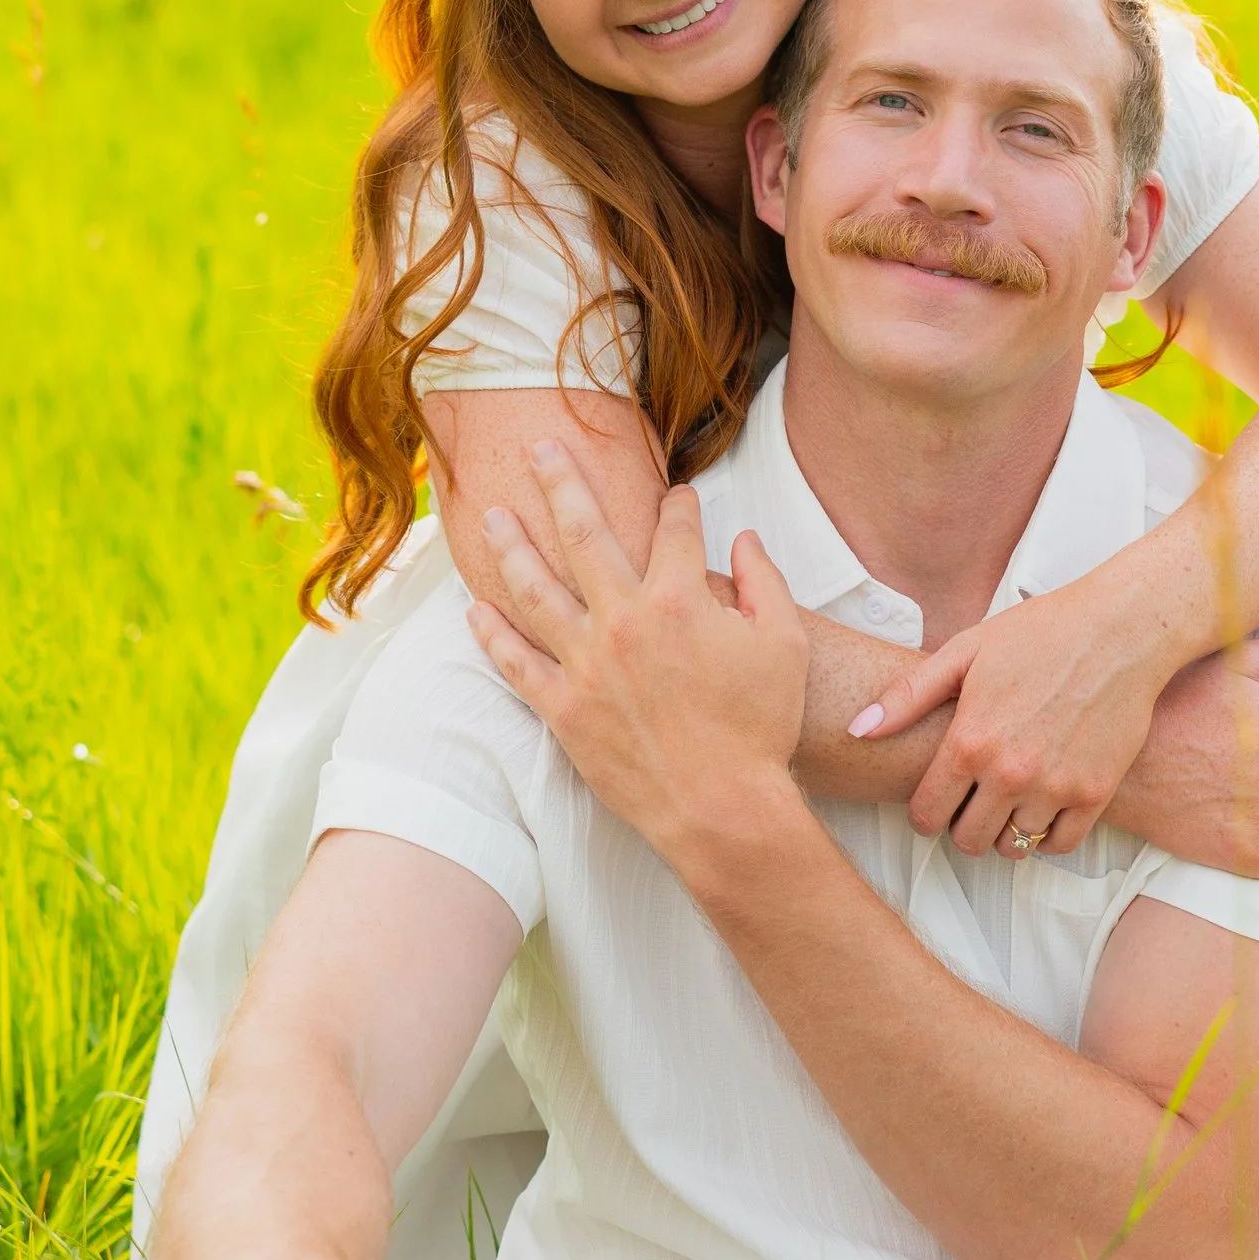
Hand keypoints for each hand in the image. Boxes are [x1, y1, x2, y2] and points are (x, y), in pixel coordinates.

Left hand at [472, 442, 810, 875]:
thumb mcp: (784, 643)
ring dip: (511, 546)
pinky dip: (491, 634)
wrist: (722, 809)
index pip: (676, 529)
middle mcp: (623, 619)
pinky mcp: (562, 708)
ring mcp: (585, 664)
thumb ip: (764, 580)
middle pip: (583, 533)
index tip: (679, 497)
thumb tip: (744, 539)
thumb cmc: (759, 728)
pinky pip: (516, 663)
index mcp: (680, 598)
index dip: (681, 507)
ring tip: (492, 516)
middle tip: (541, 450)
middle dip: (561, 483)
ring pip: (534, 589)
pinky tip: (474, 608)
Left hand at [849, 579, 1180, 858]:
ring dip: (1005, 830)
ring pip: (1013, 847)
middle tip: (972, 800)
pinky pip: (1060, 845)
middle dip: (962, 826)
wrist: (1119, 629)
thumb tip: (858, 730)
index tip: (936, 800)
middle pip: (968, 841)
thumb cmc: (1039, 632)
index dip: (925, 813)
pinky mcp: (1095, 793)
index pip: (927, 815)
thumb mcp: (964, 652)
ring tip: (1009, 799)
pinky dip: (1047, 834)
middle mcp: (1010, 773)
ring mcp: (1055, 787)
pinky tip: (1043, 804)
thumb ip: (907, 697)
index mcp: (970, 741)